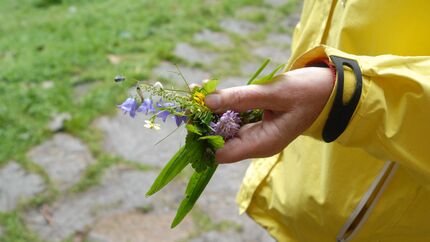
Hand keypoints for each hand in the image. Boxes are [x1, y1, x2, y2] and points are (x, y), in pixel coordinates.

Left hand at [205, 67, 333, 162]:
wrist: (330, 88)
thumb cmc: (308, 91)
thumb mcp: (274, 92)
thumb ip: (240, 97)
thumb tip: (207, 101)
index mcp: (262, 144)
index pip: (221, 153)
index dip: (204, 136)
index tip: (193, 113)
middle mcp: (257, 143)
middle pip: (220, 140)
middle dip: (204, 120)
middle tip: (192, 96)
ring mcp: (256, 133)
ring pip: (224, 126)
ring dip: (210, 110)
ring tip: (198, 88)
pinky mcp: (256, 121)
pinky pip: (233, 116)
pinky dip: (222, 104)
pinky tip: (211, 90)